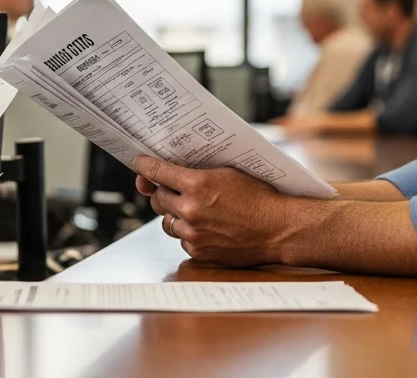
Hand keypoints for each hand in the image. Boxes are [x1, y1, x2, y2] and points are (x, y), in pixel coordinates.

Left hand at [132, 156, 301, 267]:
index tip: (138, 163)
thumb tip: (173, 173)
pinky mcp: (198, 252)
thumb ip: (198, 173)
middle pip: (158, 199)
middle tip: (174, 189)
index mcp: (197, 185)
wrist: (278, 229)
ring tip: (194, 210)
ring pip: (167, 222)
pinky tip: (206, 227)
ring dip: (175, 215)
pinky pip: (182, 240)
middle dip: (164, 193)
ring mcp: (193, 234)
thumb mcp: (228, 173)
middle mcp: (190, 210)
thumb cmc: (258, 197)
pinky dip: (189, 233)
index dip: (145, 166)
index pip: (158, 172)